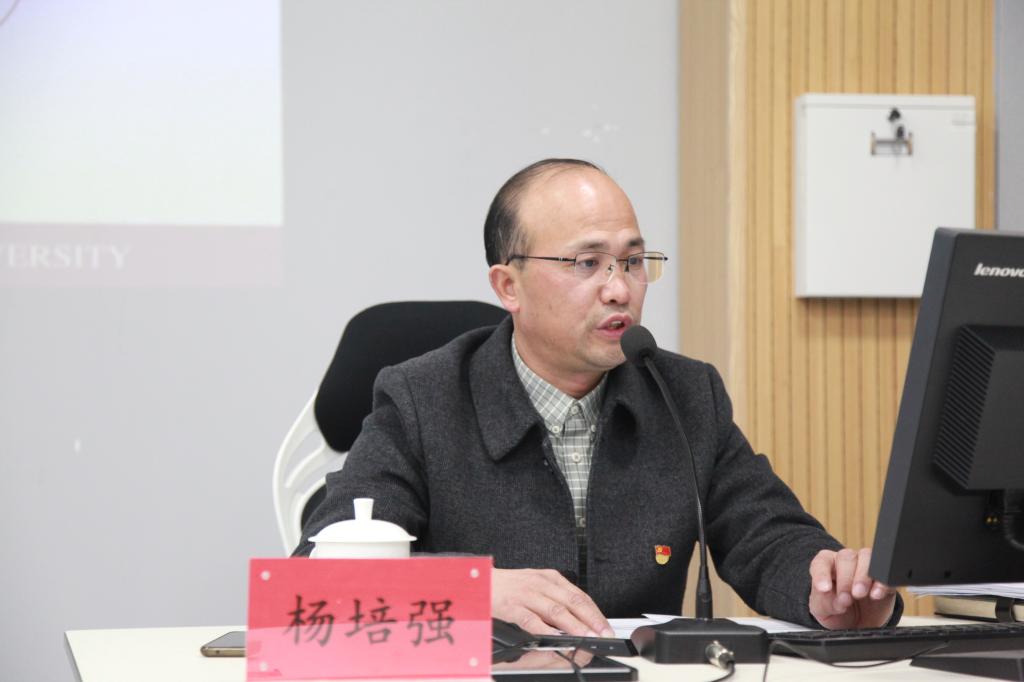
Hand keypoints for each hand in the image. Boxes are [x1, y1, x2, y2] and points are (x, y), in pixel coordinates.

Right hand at [492, 568, 613, 636]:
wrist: (479, 581)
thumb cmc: (509, 587)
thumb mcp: (537, 585)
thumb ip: (556, 599)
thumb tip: (578, 619)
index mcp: (550, 578)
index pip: (579, 596)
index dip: (595, 613)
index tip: (606, 627)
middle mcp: (541, 583)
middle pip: (573, 603)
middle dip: (591, 621)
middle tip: (602, 635)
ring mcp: (527, 594)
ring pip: (556, 611)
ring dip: (574, 627)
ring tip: (586, 639)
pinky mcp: (512, 606)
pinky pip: (532, 620)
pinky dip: (545, 632)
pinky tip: (555, 641)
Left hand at [809, 548, 896, 628]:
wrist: (859, 624)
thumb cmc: (837, 612)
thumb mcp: (824, 611)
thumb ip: (825, 603)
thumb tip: (839, 601)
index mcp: (826, 566)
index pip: (821, 562)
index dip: (822, 574)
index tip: (824, 589)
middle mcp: (846, 561)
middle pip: (846, 557)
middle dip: (845, 579)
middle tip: (846, 599)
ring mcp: (867, 566)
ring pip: (866, 557)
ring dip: (863, 576)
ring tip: (860, 594)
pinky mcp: (884, 577)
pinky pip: (886, 571)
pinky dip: (881, 582)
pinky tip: (876, 595)